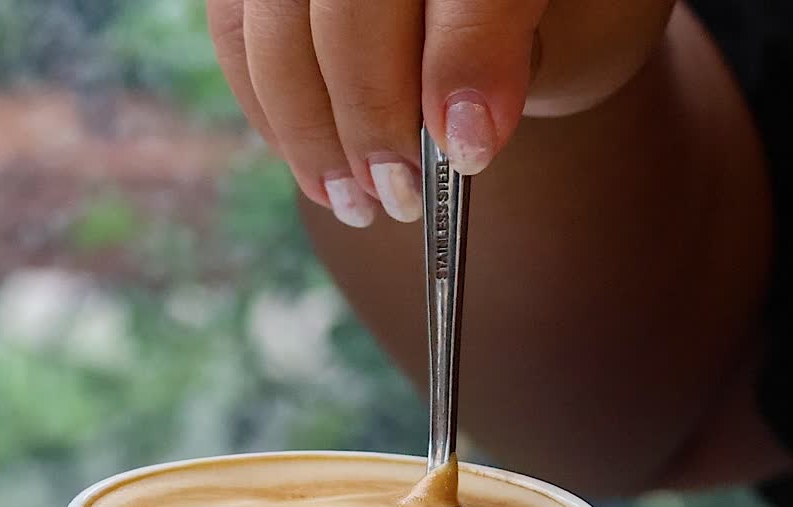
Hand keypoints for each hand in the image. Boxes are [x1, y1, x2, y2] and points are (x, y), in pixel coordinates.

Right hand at [207, 0, 673, 226]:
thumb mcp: (557, 18)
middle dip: (371, 114)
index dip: (465, 64)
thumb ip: (506, 53)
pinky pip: (235, 30)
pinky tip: (313, 165)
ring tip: (352, 202)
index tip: (470, 152)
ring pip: (275, 26)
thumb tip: (465, 141)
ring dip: (309, 128)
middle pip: (351, 7)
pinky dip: (268, 106)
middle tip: (400, 196)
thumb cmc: (522, 4)